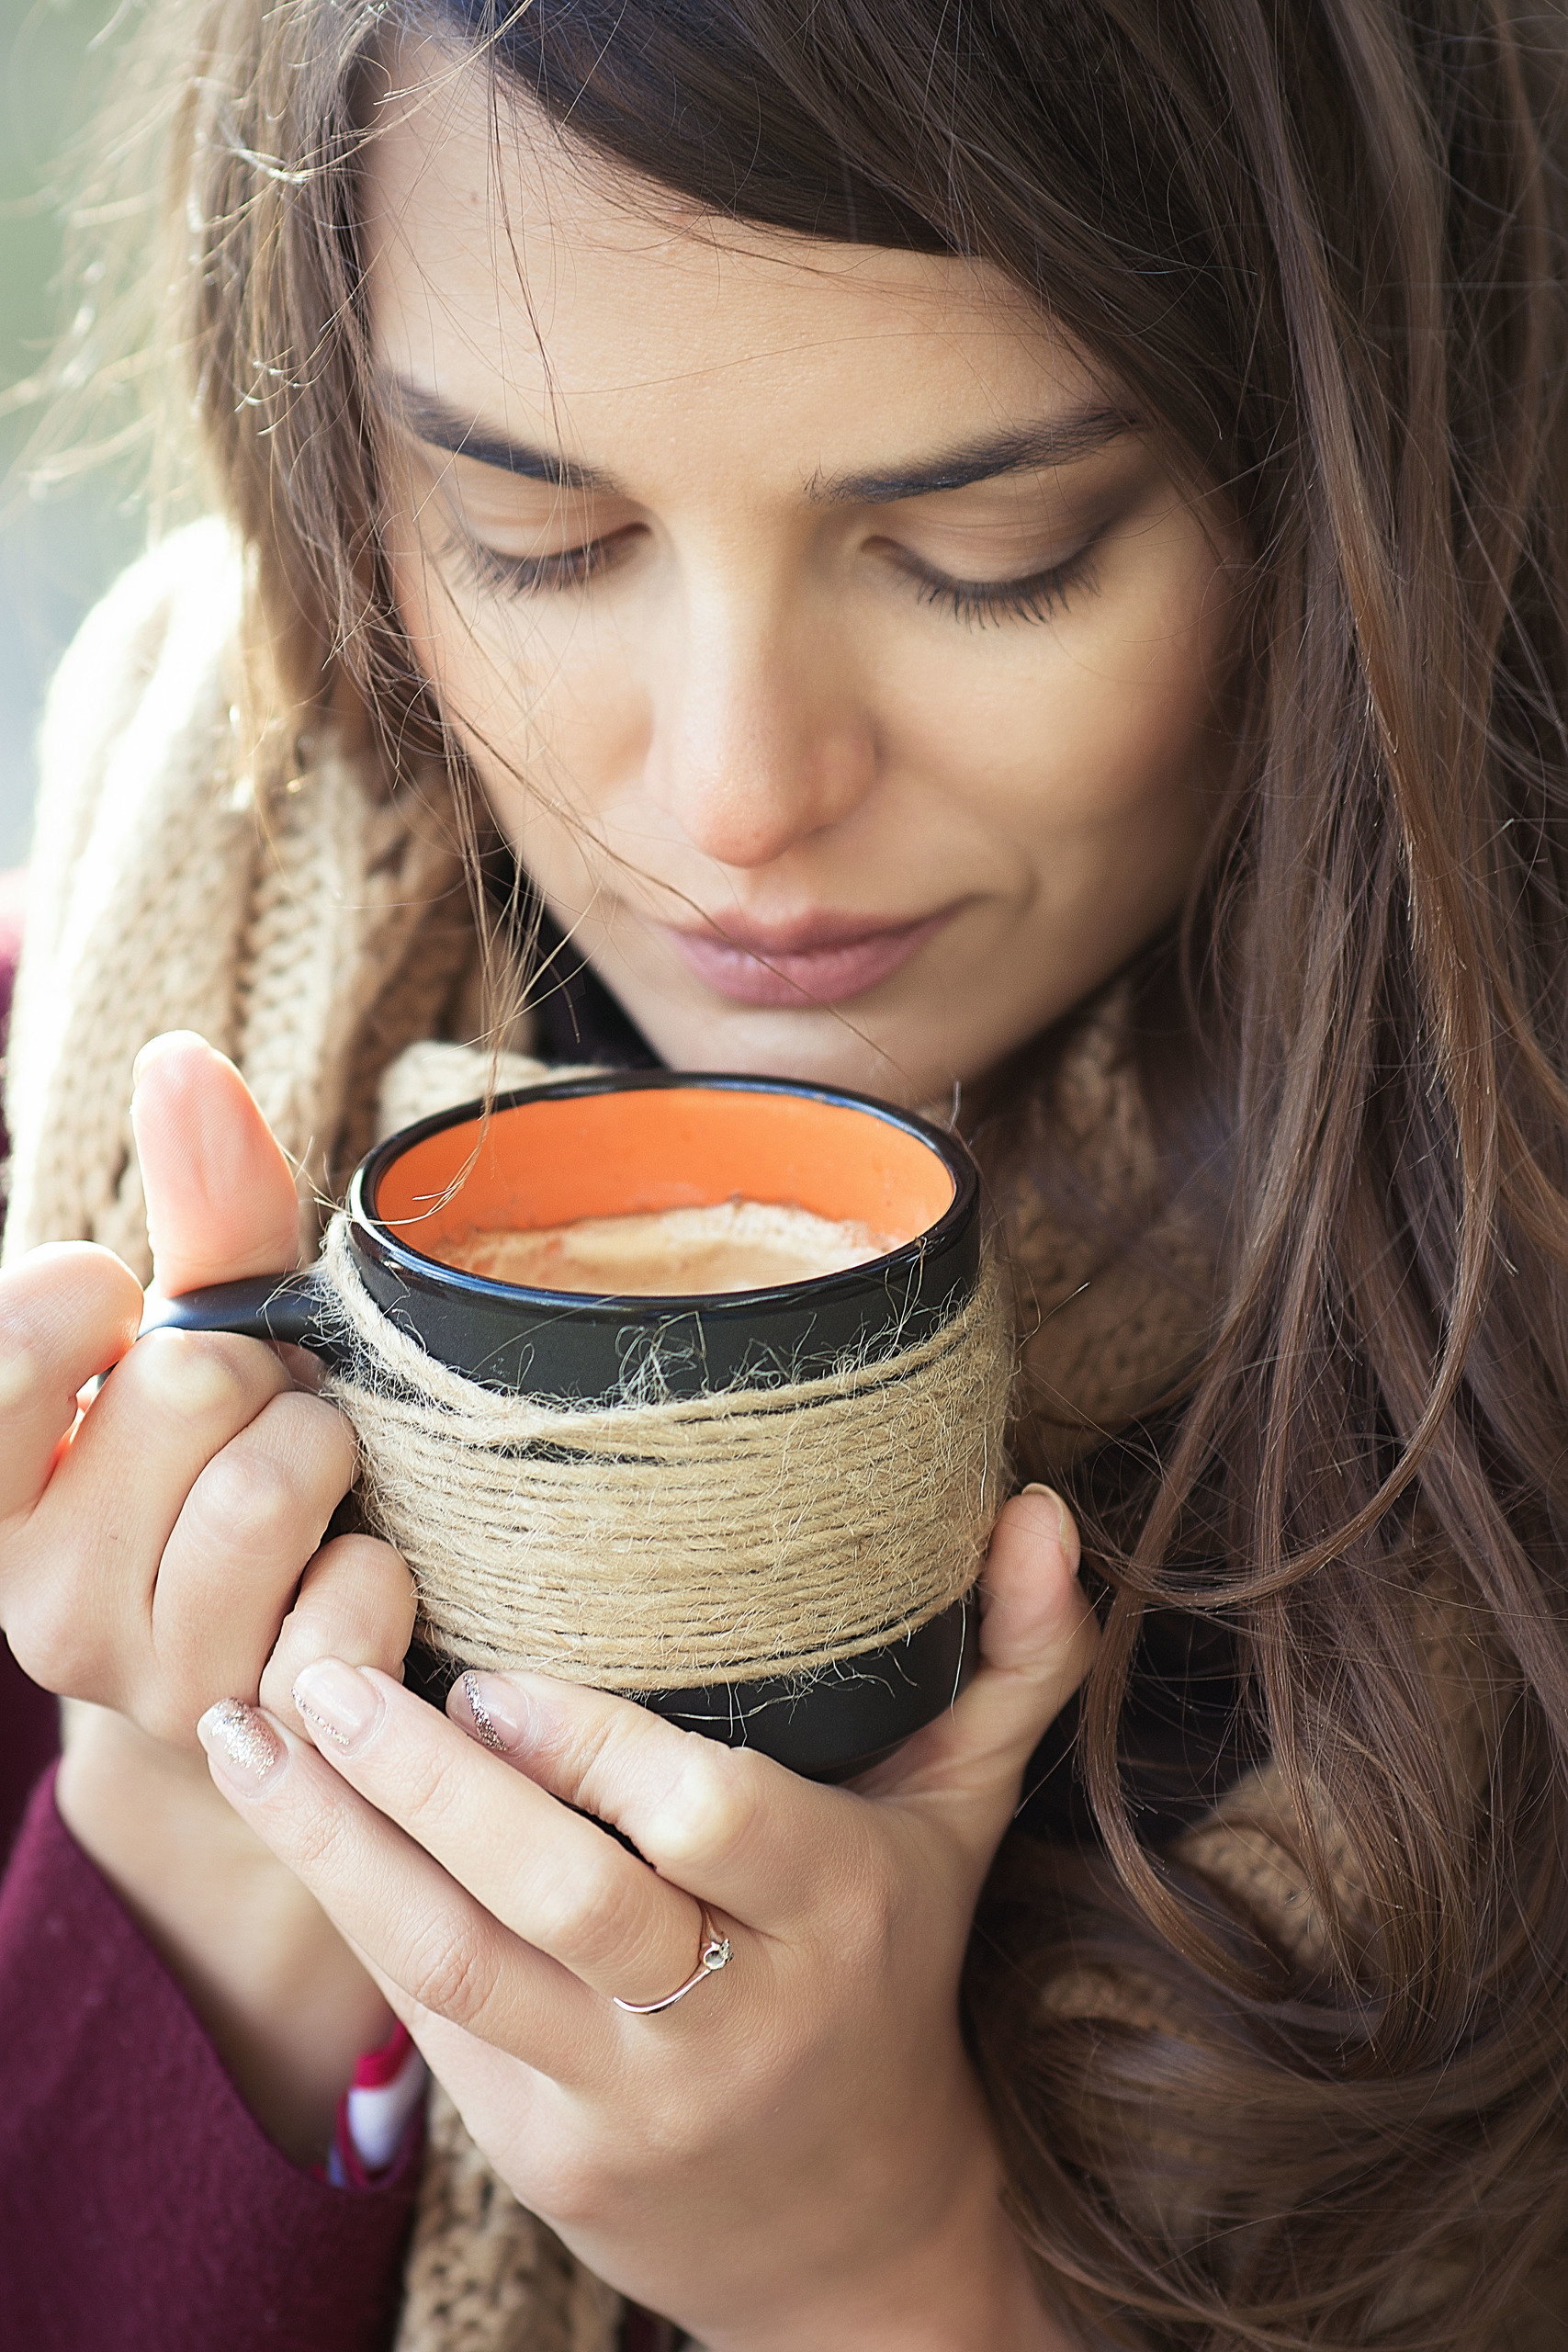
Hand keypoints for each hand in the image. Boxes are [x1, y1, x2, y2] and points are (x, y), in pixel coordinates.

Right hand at [0, 1033, 414, 2155]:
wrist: (255, 1691)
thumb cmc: (222, 1482)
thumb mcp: (203, 1344)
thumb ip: (197, 1212)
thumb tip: (179, 1058)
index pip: (16, 1335)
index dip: (95, 1291)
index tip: (121, 1307)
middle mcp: (41, 1594)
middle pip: (190, 1384)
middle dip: (263, 1372)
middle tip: (264, 1417)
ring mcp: (148, 1677)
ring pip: (273, 1483)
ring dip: (330, 1454)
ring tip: (315, 1483)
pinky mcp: (258, 1734)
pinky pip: (353, 1596)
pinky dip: (382, 1564)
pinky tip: (350, 1575)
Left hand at [198, 1489, 1095, 2347]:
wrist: (851, 2233)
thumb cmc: (894, 1969)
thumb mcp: (960, 1823)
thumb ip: (1011, 1662)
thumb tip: (1047, 1506)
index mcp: (835, 1913)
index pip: (710, 1823)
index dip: (593, 1751)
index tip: (492, 1668)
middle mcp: (730, 2015)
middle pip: (558, 1900)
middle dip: (426, 1786)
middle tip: (326, 1669)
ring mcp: (623, 2095)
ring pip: (457, 1965)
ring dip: (336, 1843)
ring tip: (249, 1724)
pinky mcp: (536, 2147)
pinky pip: (423, 2018)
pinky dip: (345, 1905)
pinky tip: (276, 1806)